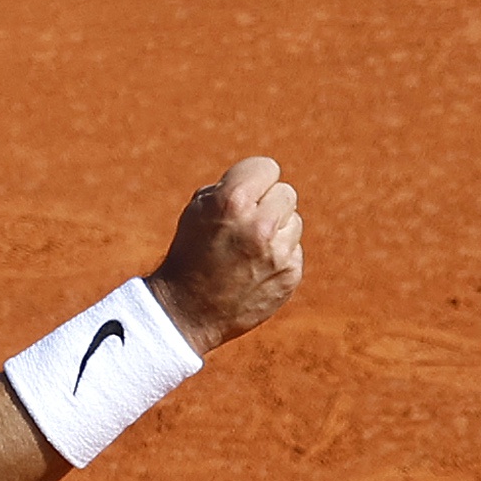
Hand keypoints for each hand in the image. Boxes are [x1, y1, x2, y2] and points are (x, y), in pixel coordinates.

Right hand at [150, 153, 305, 351]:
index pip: (267, 168)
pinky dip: (279, 256)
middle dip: (267, 204)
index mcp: (232, 201)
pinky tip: (255, 269)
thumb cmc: (189, 254)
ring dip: (276, 230)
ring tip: (248, 249)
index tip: (244, 195)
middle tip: (245, 224)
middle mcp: (260, 225)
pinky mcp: (290, 275)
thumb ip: (233, 189)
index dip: (253, 180)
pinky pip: (294, 250)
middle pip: (286, 193)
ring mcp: (278, 252)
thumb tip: (264, 182)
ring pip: (294, 221)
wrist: (187, 312)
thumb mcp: (198, 211)